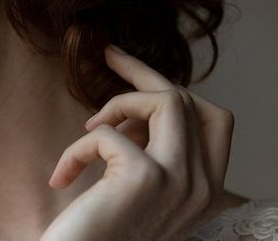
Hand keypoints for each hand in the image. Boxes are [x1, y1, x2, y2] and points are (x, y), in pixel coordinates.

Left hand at [39, 44, 234, 240]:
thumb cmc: (95, 233)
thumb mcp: (133, 190)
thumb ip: (149, 153)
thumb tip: (134, 108)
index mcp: (204, 190)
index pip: (214, 119)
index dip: (174, 86)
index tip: (130, 68)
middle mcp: (203, 187)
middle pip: (189, 100)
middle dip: (144, 73)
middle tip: (107, 54)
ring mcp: (180, 181)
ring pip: (166, 101)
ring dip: (116, 102)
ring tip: (87, 129)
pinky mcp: (146, 177)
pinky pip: (108, 132)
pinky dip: (77, 147)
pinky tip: (62, 176)